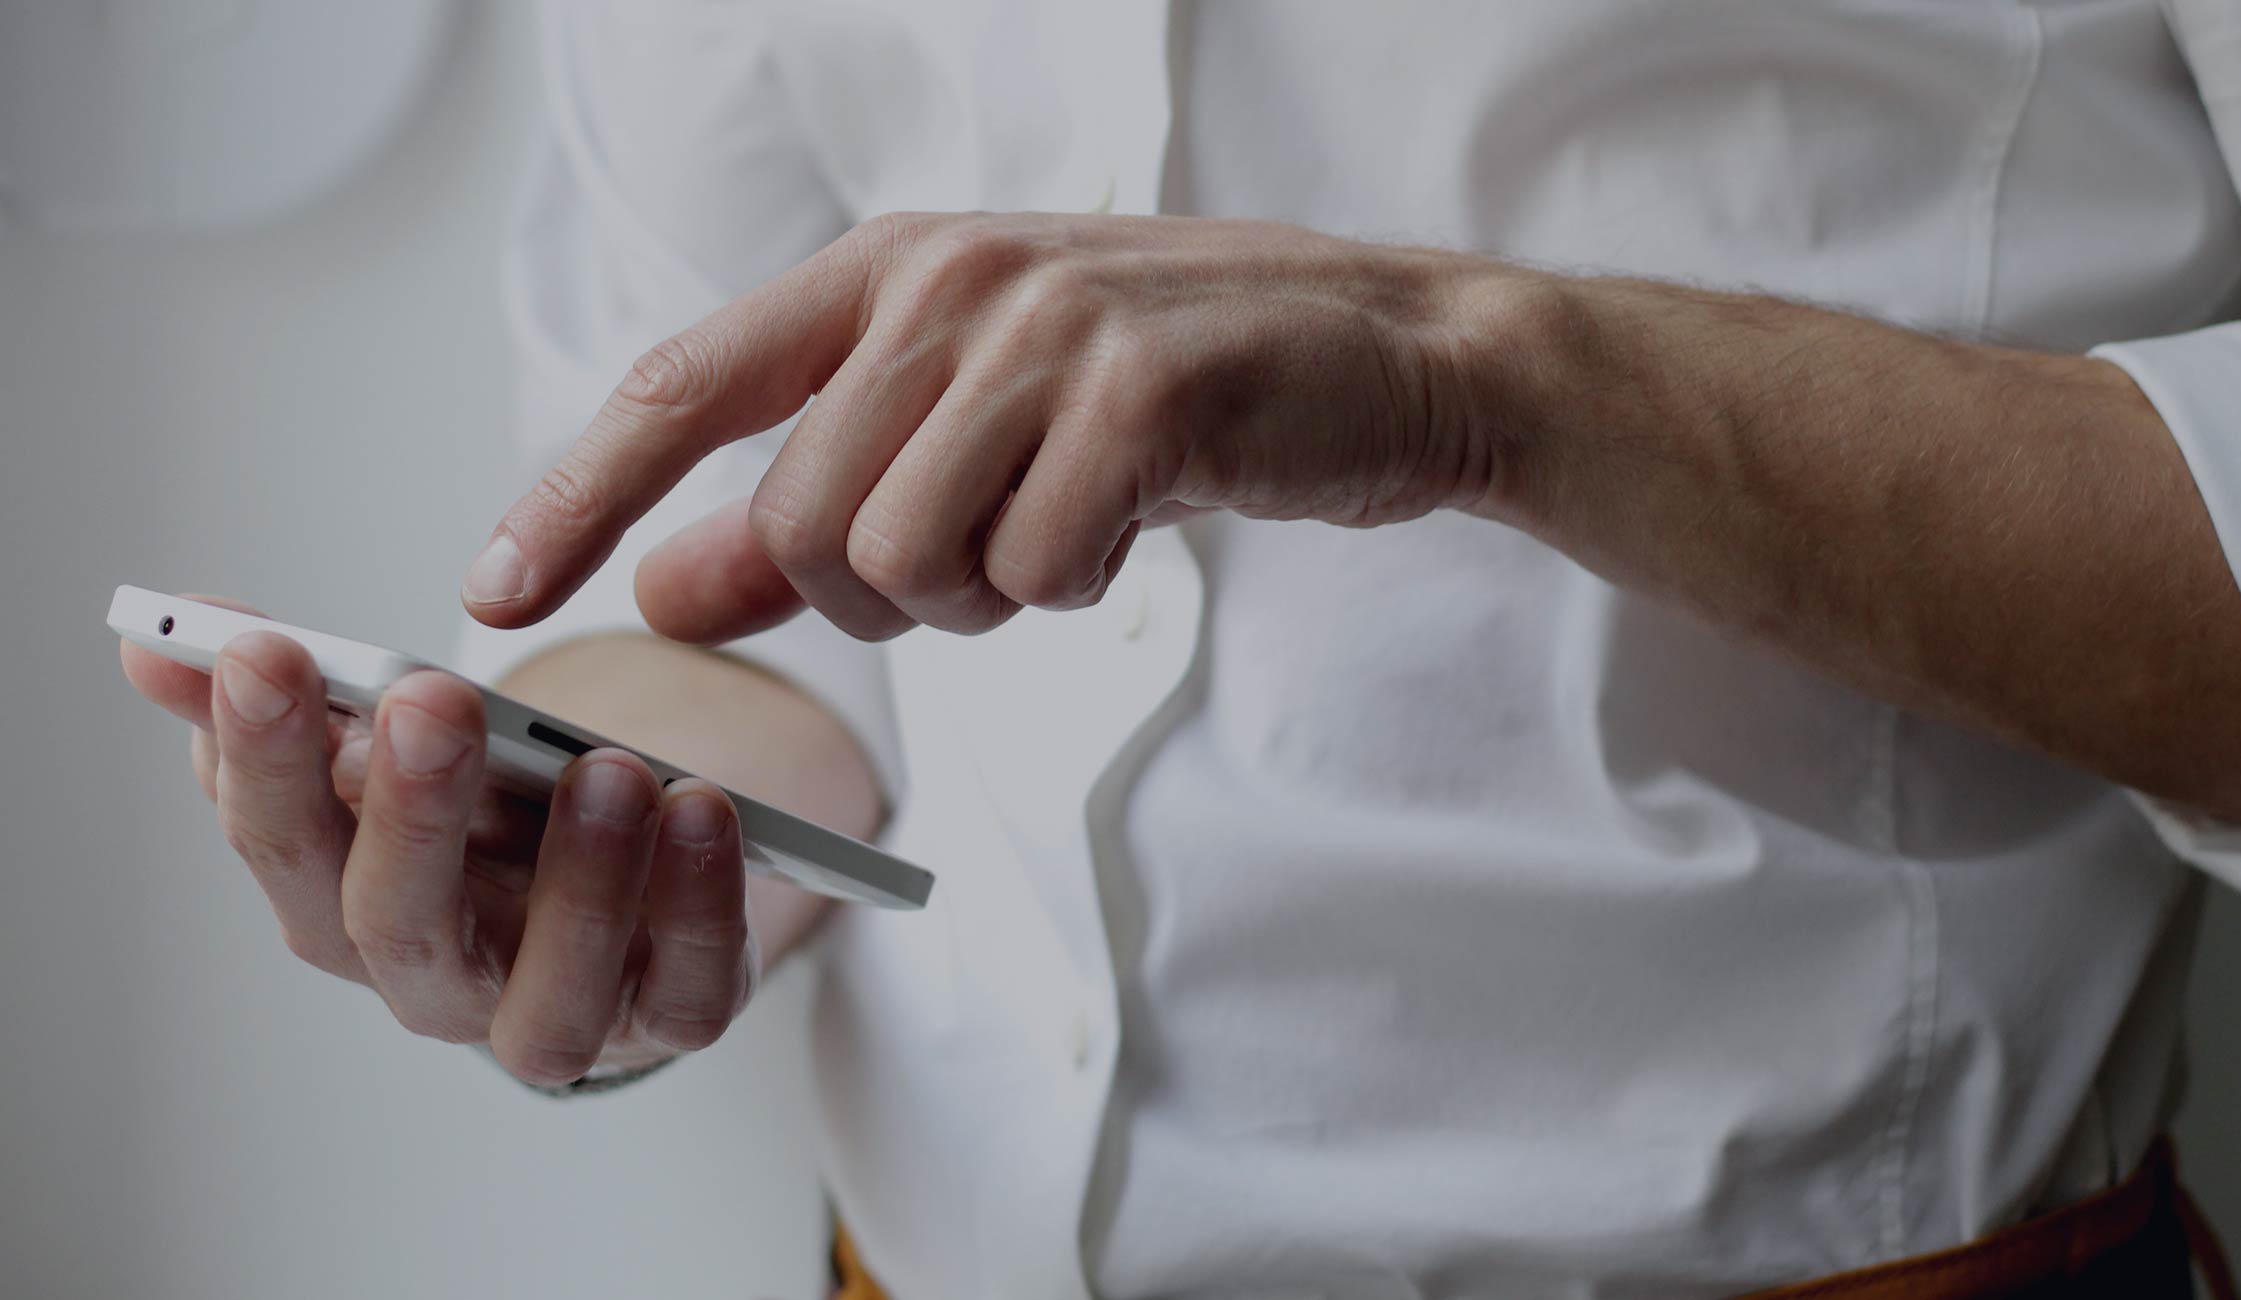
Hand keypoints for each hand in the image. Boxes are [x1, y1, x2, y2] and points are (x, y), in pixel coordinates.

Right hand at [122, 603, 757, 1085]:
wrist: (627, 885)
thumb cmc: (491, 816)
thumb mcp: (394, 744)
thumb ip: (292, 693)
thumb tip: (159, 637)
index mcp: (345, 904)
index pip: (280, 843)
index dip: (264, 756)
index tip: (265, 652)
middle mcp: (439, 982)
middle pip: (399, 926)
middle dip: (410, 812)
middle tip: (430, 702)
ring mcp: (559, 1014)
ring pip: (552, 994)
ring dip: (581, 882)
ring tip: (611, 770)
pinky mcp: (674, 1015)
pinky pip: (691, 990)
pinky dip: (703, 906)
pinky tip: (705, 812)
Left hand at [462, 212, 1519, 640]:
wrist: (1386, 354)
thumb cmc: (1170, 397)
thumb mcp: (971, 439)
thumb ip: (809, 515)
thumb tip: (663, 592)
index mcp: (885, 274)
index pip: (682, 387)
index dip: (576, 494)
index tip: (499, 596)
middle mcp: (946, 281)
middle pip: (800, 526)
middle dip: (879, 599)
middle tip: (987, 561)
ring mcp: (1045, 327)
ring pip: (902, 561)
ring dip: (981, 599)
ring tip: (1063, 531)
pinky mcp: (1142, 389)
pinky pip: (1033, 574)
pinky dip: (1075, 592)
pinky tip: (1132, 526)